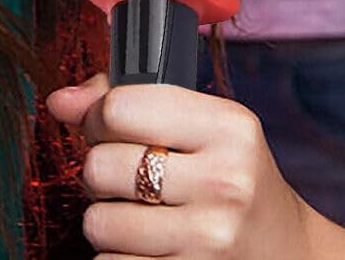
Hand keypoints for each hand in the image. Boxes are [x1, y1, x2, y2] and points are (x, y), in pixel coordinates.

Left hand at [47, 74, 313, 258]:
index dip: (99, 116)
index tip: (107, 126)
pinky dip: (115, 256)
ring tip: (138, 213)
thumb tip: (61, 101)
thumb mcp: (204, 128)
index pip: (122, 107)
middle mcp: (224, 181)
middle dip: (100, 171)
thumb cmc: (232, 179)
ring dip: (105, 219)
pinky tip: (147, 246)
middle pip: (101, 166)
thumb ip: (131, 104)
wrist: (284, 253)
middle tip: (125, 175)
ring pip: (98, 222)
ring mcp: (208, 239)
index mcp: (229, 127)